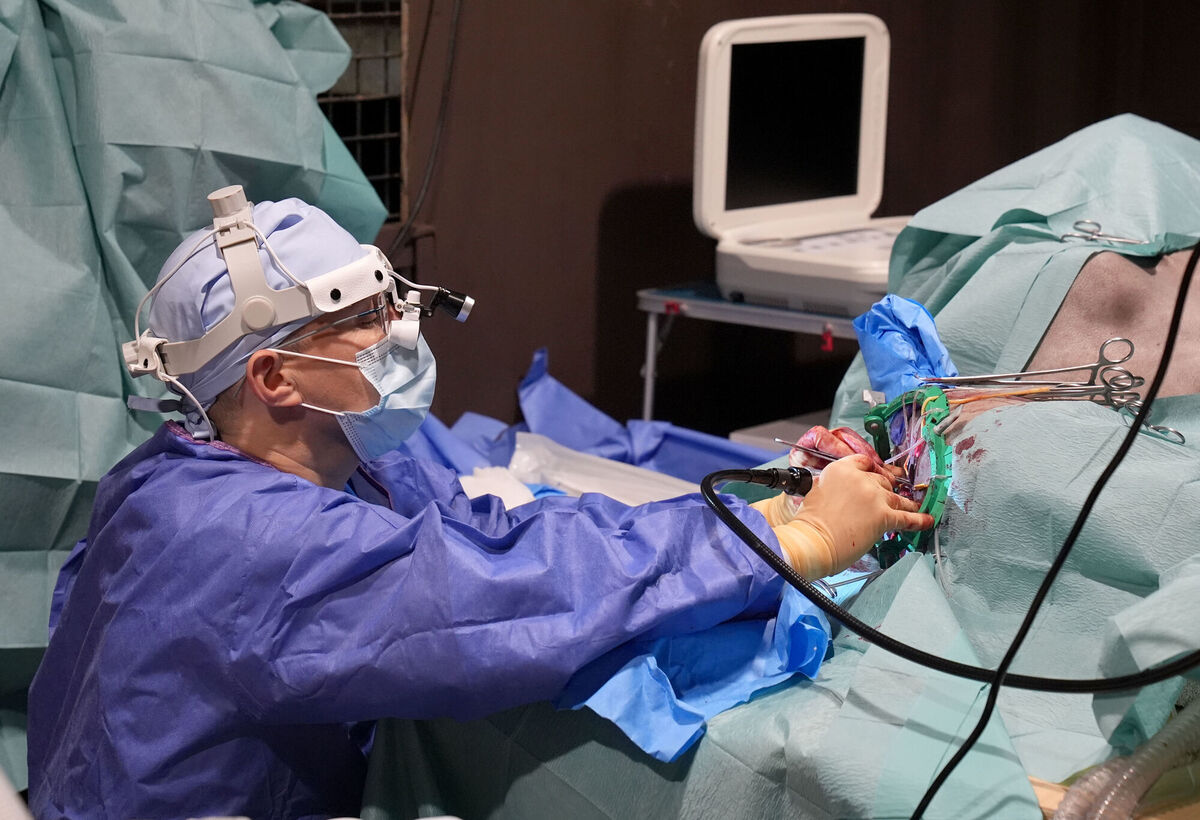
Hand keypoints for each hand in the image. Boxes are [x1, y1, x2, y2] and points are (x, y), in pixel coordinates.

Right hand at [771, 454, 932, 578]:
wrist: (812, 541)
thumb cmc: (810, 523)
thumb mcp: (818, 492)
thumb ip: (836, 487)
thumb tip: (849, 495)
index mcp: (841, 469)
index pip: (865, 462)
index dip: (875, 470)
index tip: (881, 474)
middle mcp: (860, 478)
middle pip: (883, 481)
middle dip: (888, 491)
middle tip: (893, 497)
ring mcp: (874, 497)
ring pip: (897, 498)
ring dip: (907, 503)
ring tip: (914, 506)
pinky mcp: (884, 516)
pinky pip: (907, 518)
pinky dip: (920, 520)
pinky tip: (927, 520)